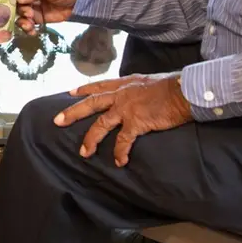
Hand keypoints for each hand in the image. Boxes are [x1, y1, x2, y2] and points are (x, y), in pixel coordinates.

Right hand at [15, 0, 78, 34]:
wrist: (80, 3)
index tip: (17, 2)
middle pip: (17, 3)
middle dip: (21, 10)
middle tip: (29, 14)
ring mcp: (33, 7)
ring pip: (20, 14)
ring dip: (22, 20)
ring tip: (30, 24)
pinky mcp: (38, 18)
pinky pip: (28, 23)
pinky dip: (27, 28)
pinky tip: (32, 30)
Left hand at [55, 73, 192, 166]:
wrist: (183, 90)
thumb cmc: (172, 85)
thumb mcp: (149, 81)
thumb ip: (138, 88)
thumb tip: (139, 92)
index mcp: (124, 84)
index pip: (99, 85)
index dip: (83, 89)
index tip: (70, 93)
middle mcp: (121, 95)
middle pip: (91, 103)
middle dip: (73, 112)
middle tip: (57, 121)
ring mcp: (126, 109)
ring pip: (101, 125)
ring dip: (91, 139)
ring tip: (83, 153)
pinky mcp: (136, 122)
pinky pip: (123, 140)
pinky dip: (119, 152)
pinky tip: (118, 161)